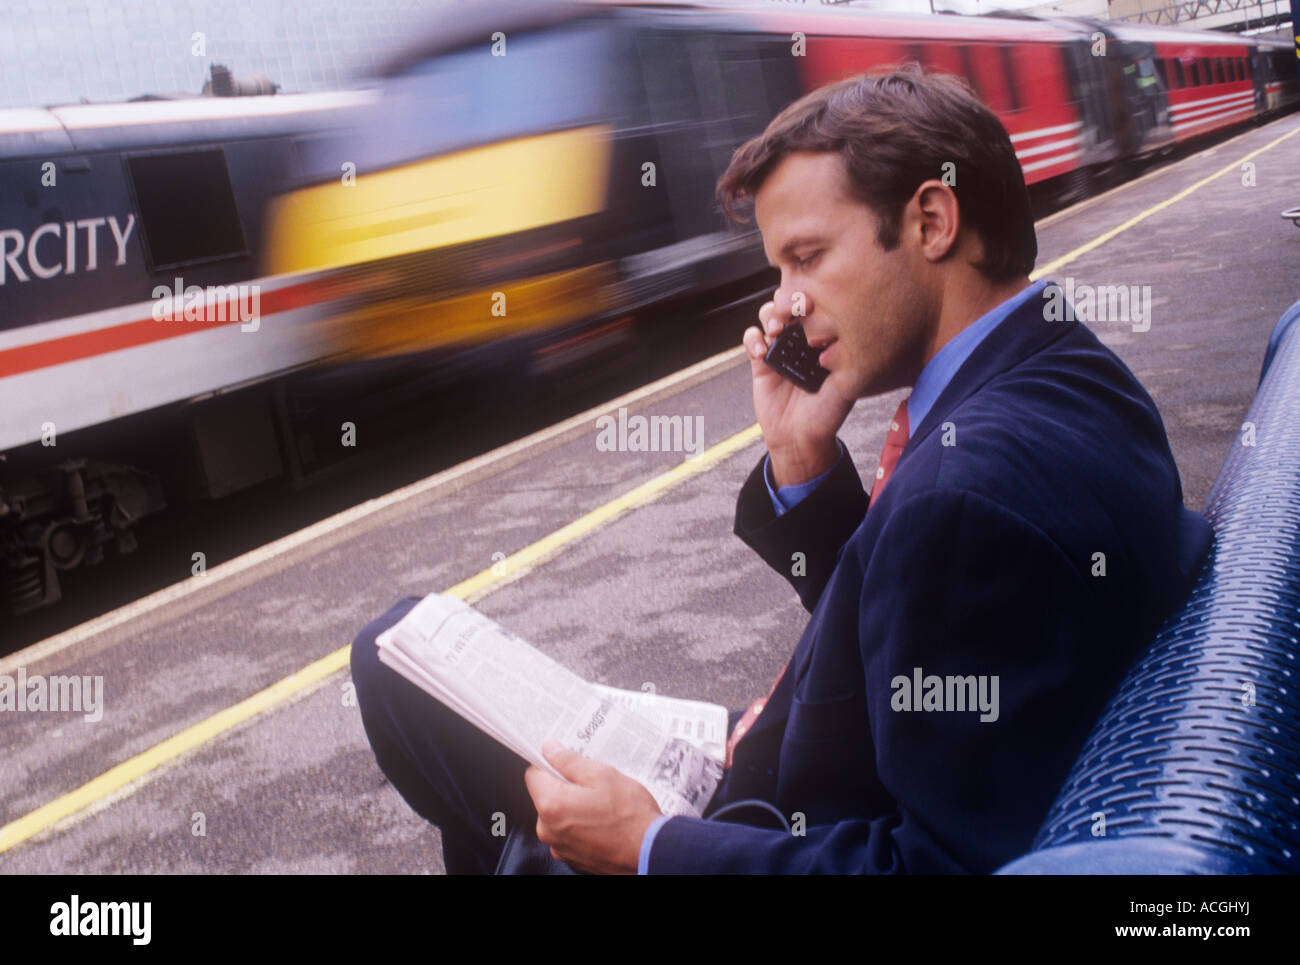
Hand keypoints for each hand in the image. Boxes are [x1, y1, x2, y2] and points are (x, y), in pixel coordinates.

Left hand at [523, 740, 662, 874]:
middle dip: (564, 786)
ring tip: (601, 803)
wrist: (650, 852)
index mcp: (551, 804)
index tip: (564, 759)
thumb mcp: (601, 775)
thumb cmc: (629, 815)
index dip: (548, 763)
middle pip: (545, 796)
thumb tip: (549, 749)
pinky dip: (580, 825)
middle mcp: (548, 829)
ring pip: (558, 816)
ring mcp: (559, 847)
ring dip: (573, 806)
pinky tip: (602, 821)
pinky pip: (568, 833)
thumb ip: (569, 761)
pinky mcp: (572, 858)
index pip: (533, 774)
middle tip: (591, 782)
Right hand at [744, 289, 855, 486]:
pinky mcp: (760, 362)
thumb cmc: (826, 415)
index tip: (813, 306)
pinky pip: (751, 338)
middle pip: (790, 303)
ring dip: (769, 314)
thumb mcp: (845, 386)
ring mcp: (780, 349)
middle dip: (789, 300)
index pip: (818, 307)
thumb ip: (845, 360)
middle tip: (793, 311)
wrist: (799, 439)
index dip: (813, 299)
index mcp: (825, 340)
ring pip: (768, 314)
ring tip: (775, 330)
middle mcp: (802, 340)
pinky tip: (760, 352)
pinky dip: (753, 338)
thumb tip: (844, 331)